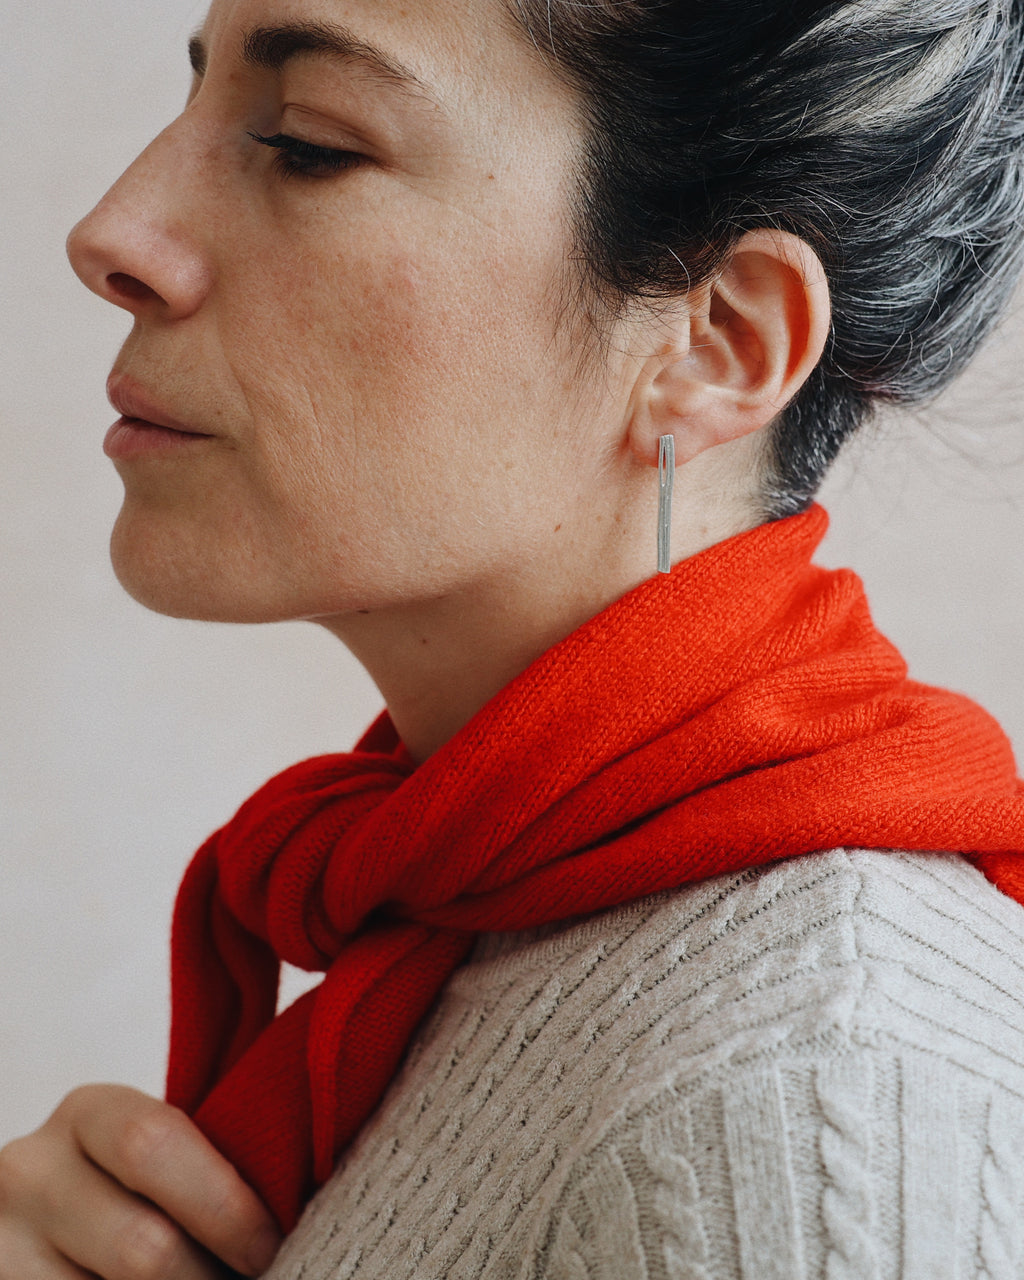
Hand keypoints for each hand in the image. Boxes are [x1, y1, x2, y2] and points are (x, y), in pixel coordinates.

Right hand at [0, 1084, 281, 1277]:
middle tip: (258, 1279)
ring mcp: (4, 1245)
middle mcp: (31, 1173)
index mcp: (87, 1114)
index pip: (153, 1144)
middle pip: (142, 1246)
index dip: (225, 1204)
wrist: (52, 1213)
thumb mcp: (158, 1156)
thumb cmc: (134, 1188)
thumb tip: (294, 1210)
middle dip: (211, 1276)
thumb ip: (203, 1164)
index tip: (272, 1245)